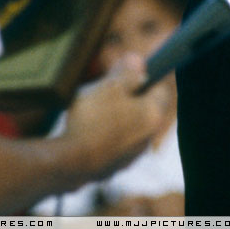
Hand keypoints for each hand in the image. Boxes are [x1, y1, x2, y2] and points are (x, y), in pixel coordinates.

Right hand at [62, 54, 168, 180]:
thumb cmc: (93, 119)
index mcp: (153, 115)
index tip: (127, 72)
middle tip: (105, 88)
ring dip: (115, 116)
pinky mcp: (113, 167)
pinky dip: (104, 134)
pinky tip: (86, 130)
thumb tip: (138, 60)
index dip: (145, 76)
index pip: (160, 88)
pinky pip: (113, 143)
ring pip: (128, 126)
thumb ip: (127, 73)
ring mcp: (131, 156)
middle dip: (127, 96)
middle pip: (144, 108)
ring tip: (92, 110)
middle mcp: (148, 138)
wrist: (69, 163)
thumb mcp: (111, 86)